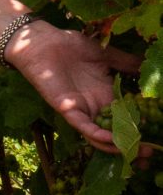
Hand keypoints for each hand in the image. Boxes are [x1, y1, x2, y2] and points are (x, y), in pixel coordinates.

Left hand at [6, 21, 142, 152]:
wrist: (43, 42)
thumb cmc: (70, 46)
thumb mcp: (105, 55)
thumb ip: (126, 62)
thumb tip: (147, 65)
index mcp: (105, 94)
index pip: (126, 115)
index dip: (140, 125)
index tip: (156, 135)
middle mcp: (95, 106)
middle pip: (115, 131)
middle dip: (132, 144)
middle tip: (151, 152)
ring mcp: (82, 109)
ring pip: (100, 136)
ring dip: (117, 145)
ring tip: (136, 152)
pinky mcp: (67, 109)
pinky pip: (83, 126)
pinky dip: (96, 135)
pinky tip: (111, 140)